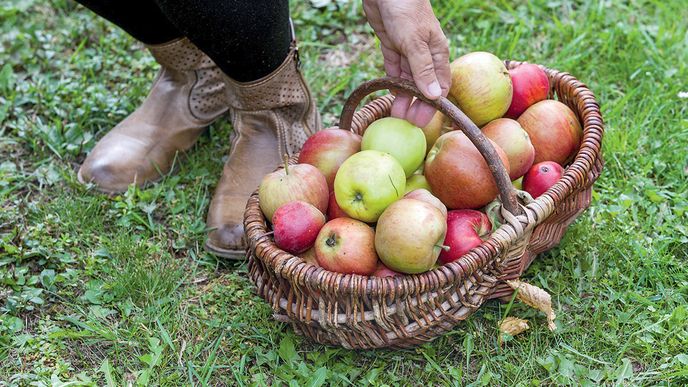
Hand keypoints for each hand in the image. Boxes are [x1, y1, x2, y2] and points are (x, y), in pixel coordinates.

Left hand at [363, 0, 449, 127]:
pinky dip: (393, 83)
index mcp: (437, 52)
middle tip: (409, 124)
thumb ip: (423, 70)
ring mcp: (408, 51)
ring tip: (397, 116)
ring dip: (403, 97)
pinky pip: (394, 69)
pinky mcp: (392, 46)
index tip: (424, 121)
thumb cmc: (406, 9)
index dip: (433, 104)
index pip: (440, 85)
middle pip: (423, 86)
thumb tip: (434, 97)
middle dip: (417, 105)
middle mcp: (425, 54)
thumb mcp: (415, 42)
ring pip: (407, 80)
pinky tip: (390, 97)